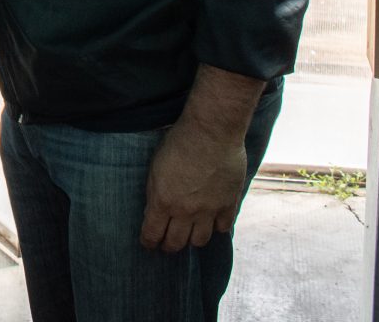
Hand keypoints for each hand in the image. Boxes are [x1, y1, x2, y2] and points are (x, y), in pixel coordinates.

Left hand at [140, 118, 247, 252]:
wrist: (211, 131)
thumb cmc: (178, 141)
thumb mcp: (156, 167)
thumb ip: (156, 192)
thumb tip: (156, 210)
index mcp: (163, 201)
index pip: (152, 234)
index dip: (149, 242)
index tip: (149, 244)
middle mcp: (185, 211)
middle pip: (176, 243)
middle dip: (169, 246)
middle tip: (167, 244)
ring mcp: (209, 210)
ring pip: (200, 241)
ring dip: (193, 239)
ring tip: (190, 234)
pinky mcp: (229, 204)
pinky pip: (223, 228)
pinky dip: (217, 227)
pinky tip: (213, 222)